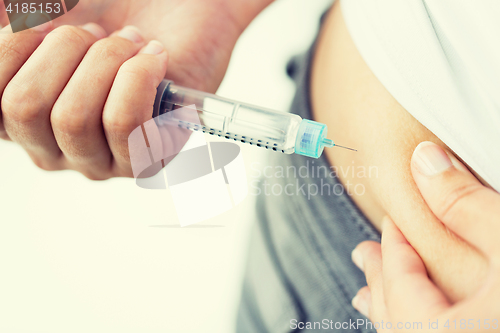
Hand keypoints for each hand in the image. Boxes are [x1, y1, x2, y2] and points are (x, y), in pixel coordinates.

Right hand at [0, 0, 272, 178]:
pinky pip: (124, 124)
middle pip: (25, 108)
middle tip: (100, 31)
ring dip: (104, 60)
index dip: (11, 49)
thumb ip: (15, 18)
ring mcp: (104, 158)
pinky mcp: (149, 155)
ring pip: (73, 118)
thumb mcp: (56, 11)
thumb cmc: (119, 14)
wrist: (183, 13)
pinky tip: (153, 57)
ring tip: (131, 40)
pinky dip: (138, 76)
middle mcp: (60, 147)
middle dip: (63, 48)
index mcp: (28, 120)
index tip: (47, 22)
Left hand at [351, 142, 499, 331]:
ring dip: (391, 310)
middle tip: (363, 254)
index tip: (391, 222)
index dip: (395, 249)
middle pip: (400, 321)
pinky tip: (413, 323)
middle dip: (381, 280)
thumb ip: (465, 204)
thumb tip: (424, 159)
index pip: (404, 287)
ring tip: (366, 295)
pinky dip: (412, 327)